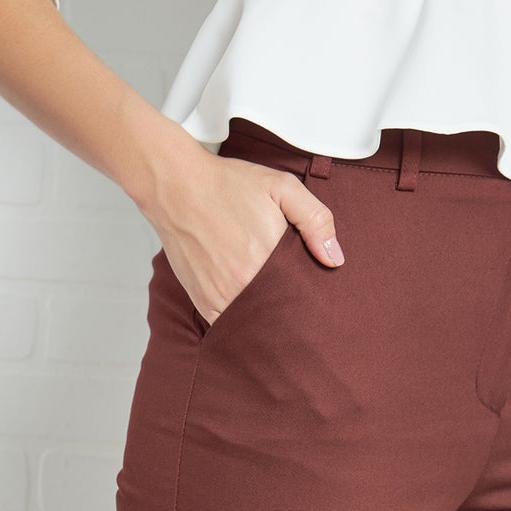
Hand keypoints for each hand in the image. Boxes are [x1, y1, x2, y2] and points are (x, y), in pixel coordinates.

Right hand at [134, 126, 344, 325]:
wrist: (175, 186)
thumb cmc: (228, 184)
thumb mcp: (282, 188)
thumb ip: (315, 220)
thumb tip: (335, 259)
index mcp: (265, 262)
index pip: (300, 298)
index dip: (310, 301)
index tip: (317, 300)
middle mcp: (240, 286)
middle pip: (278, 315)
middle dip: (290, 314)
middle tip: (302, 311)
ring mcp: (219, 297)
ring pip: (254, 324)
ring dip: (266, 321)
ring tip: (278, 313)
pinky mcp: (202, 301)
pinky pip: (228, 325)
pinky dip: (241, 323)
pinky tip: (251, 312)